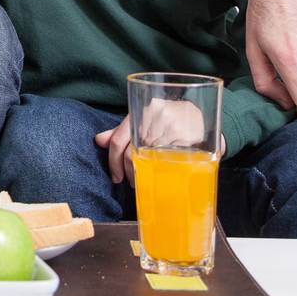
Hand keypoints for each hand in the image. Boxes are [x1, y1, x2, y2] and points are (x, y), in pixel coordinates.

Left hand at [95, 109, 227, 185]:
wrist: (197, 113)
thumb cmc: (165, 117)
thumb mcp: (142, 119)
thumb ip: (121, 131)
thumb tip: (99, 140)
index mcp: (138, 112)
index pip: (118, 140)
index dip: (113, 161)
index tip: (115, 176)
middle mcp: (151, 118)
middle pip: (131, 152)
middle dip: (128, 172)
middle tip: (130, 183)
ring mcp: (168, 127)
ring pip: (148, 158)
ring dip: (143, 174)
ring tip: (143, 182)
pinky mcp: (183, 138)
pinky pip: (167, 159)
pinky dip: (160, 170)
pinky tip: (159, 176)